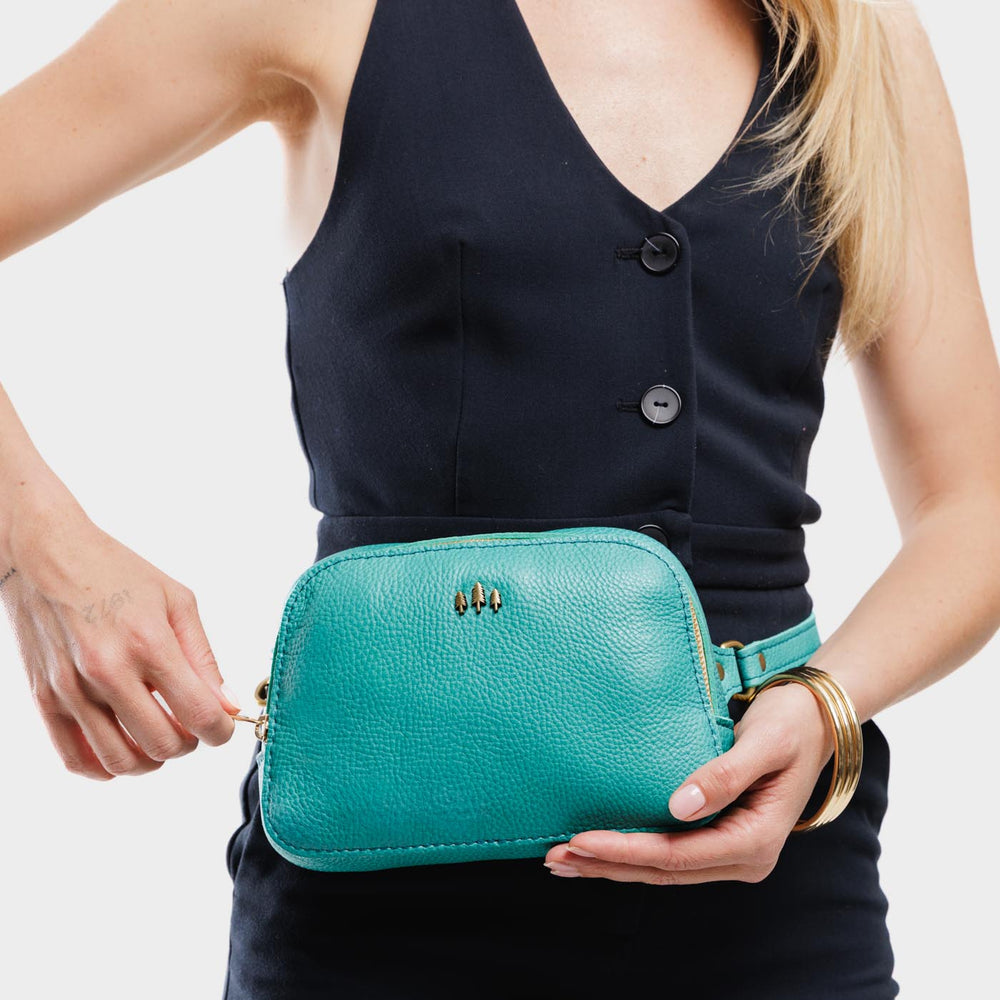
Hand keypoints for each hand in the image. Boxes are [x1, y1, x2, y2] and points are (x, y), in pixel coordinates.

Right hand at [2, 499, 238, 779]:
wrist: (45, 556)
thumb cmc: (116, 572)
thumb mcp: (177, 601)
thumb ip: (204, 658)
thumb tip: (226, 704)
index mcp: (149, 642)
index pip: (199, 714)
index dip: (221, 731)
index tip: (223, 727)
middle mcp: (109, 671)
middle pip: (163, 744)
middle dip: (190, 744)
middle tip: (191, 726)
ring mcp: (72, 689)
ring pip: (121, 762)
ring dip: (152, 760)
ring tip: (160, 736)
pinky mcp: (45, 699)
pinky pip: (76, 759)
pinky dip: (107, 767)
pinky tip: (124, 747)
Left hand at [542, 681, 836, 883]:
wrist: (815, 720)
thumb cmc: (792, 725)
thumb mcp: (765, 743)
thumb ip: (725, 775)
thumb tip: (680, 806)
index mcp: (757, 840)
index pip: (679, 855)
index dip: (627, 850)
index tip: (582, 839)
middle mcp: (744, 856)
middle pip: (665, 871)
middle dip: (607, 866)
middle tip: (555, 858)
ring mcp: (732, 851)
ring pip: (663, 869)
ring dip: (613, 865)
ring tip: (564, 860)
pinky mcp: (720, 837)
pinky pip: (671, 854)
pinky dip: (632, 853)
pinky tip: (599, 849)